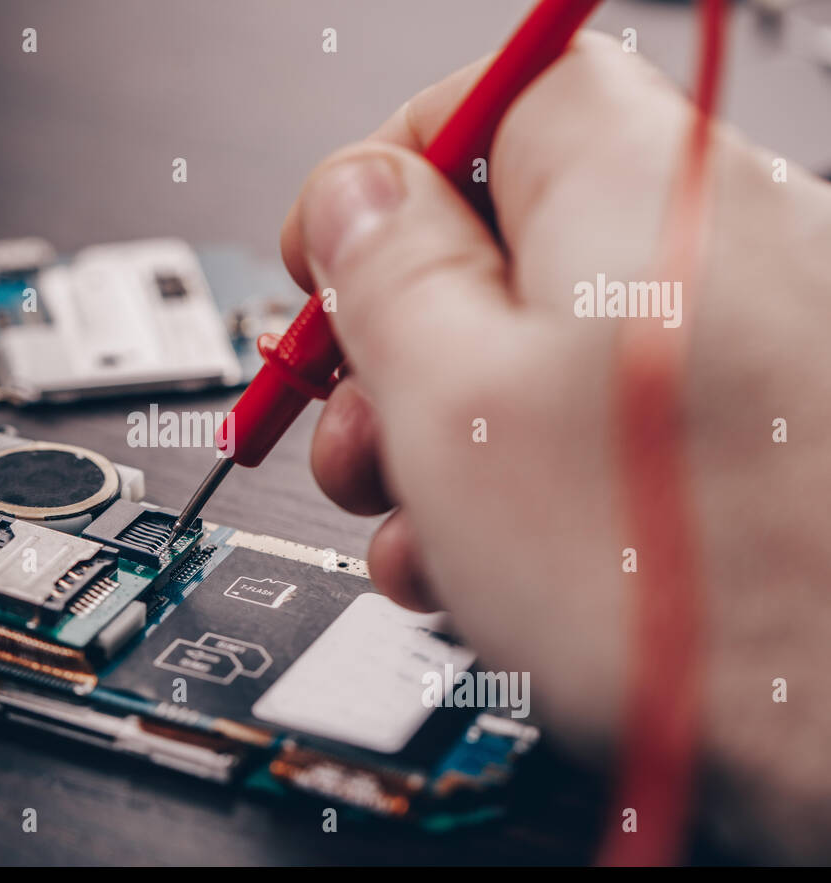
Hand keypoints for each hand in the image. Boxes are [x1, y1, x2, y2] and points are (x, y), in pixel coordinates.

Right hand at [282, 33, 830, 861]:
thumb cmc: (683, 588)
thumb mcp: (454, 404)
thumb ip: (385, 272)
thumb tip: (352, 202)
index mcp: (642, 183)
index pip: (485, 97)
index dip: (379, 173)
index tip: (322, 251)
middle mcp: (719, 239)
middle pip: (503, 240)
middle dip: (393, 340)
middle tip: (352, 422)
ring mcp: (750, 344)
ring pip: (542, 348)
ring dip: (443, 434)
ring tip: (412, 527)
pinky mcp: (758, 436)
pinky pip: (606, 417)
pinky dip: (527, 475)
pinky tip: (482, 559)